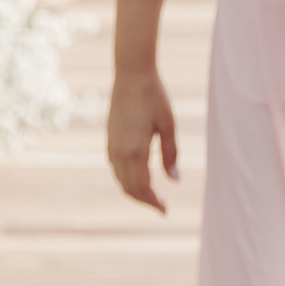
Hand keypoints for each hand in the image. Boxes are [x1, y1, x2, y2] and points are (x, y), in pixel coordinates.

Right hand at [108, 67, 178, 213]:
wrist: (131, 74)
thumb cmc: (154, 96)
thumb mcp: (168, 124)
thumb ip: (171, 154)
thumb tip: (175, 180)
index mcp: (135, 151)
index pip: (143, 188)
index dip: (154, 202)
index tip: (166, 211)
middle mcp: (119, 152)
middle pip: (129, 188)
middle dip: (145, 200)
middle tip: (162, 206)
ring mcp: (112, 146)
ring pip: (120, 180)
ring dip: (135, 191)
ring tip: (153, 193)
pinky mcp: (110, 139)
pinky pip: (116, 168)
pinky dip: (126, 178)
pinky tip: (139, 175)